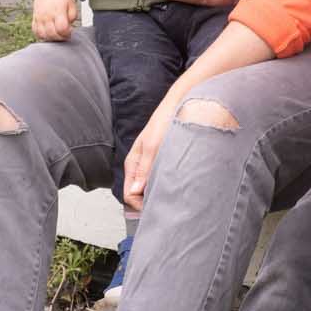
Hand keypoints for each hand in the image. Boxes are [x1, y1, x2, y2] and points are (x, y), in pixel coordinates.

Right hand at [31, 0, 77, 41]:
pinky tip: (48, 33)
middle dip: (60, 38)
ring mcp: (39, 17)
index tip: (70, 31)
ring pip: (43, 35)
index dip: (67, 33)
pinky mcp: (34, 18)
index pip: (62, 29)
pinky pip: (35, 31)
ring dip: (51, 38)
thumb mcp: (72, 4)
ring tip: (57, 34)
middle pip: (52, 34)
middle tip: (64, 35)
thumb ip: (72, 17)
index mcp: (58, 11)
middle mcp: (47, 15)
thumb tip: (68, 28)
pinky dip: (41, 35)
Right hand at [123, 86, 178, 209]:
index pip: (129, 195)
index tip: (158, 205)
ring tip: (175, 193)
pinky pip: (160, 179)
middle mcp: (139, 167)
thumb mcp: (153, 146)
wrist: (180, 105)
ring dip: (160, 192)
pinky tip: (178, 183)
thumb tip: (135, 192)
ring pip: (150, 188)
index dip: (141, 204)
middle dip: (151, 201)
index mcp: (133, 164)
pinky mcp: (162, 161)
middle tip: (169, 201)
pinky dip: (167, 184)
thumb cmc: (165, 121)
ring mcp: (150, 164)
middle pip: (139, 194)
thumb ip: (144, 169)